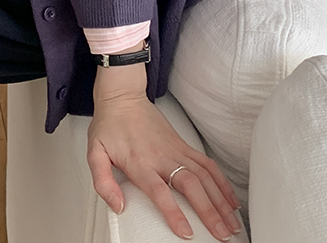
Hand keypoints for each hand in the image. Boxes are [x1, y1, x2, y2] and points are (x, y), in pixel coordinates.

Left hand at [87, 88, 241, 240]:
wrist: (122, 97)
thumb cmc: (109, 125)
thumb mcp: (94, 153)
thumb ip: (103, 182)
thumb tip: (118, 206)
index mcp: (140, 163)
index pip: (160, 191)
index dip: (174, 212)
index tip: (186, 232)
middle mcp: (162, 156)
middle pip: (191, 185)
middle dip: (209, 212)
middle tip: (222, 235)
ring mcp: (176, 149)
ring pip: (204, 176)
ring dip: (220, 201)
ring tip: (232, 224)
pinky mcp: (183, 145)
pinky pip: (207, 164)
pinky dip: (221, 182)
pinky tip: (230, 199)